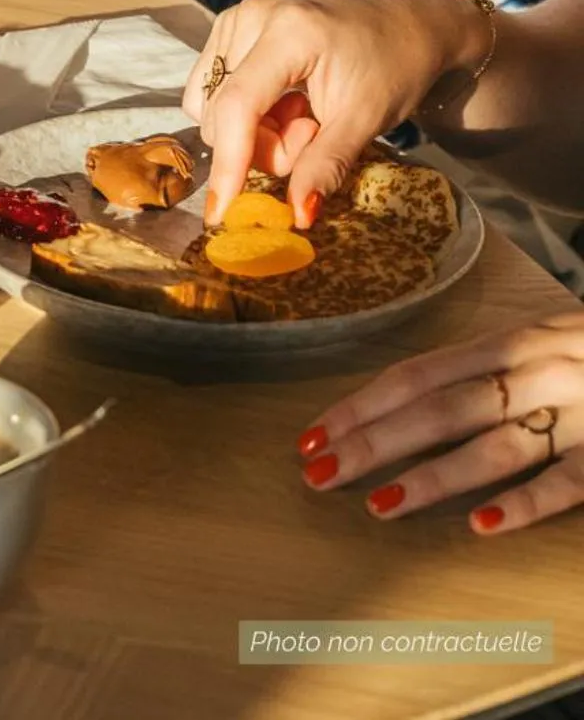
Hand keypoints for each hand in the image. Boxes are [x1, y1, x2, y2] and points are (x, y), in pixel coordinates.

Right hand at [183, 0, 492, 225]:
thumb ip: (325, 166)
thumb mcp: (366, 120)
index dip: (228, 161)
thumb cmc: (396, 66)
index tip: (221, 210)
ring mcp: (237, 18)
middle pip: (222, 113)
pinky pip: (212, 90)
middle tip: (313, 133)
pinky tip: (283, 102)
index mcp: (289, 32)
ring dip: (252, 130)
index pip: (237, 106)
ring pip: (211, 106)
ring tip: (302, 115)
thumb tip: (297, 216)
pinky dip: (244, 113)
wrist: (410, 23)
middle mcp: (252, 17)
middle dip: (262, 144)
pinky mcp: (232, 26)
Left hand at [297, 313, 583, 534]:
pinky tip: (483, 525)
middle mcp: (541, 368)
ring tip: (378, 504)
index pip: (418, 374)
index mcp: (516, 341)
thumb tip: (414, 404)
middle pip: (440, 407)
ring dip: (431, 475)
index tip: (311, 434)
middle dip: (373, 441)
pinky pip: (570, 478)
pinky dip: (526, 501)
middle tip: (317, 472)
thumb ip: (495, 367)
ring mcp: (583, 408)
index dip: (361, 404)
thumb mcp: (552, 341)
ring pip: (494, 442)